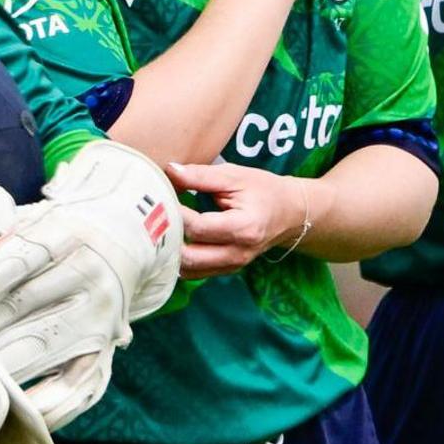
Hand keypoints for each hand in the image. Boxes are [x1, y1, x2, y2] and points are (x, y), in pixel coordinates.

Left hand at [0, 141, 182, 423]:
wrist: (126, 238)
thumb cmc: (56, 233)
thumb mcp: (28, 221)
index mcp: (65, 234)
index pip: (21, 259)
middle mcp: (89, 275)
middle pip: (25, 306)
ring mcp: (100, 317)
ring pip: (43, 346)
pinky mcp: (106, 352)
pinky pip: (76, 388)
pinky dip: (44, 404)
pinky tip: (10, 411)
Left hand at [167, 161, 322, 276]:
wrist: (291, 212)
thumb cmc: (263, 190)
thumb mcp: (235, 176)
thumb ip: (200, 175)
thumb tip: (169, 171)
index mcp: (244, 228)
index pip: (198, 228)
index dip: (174, 214)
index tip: (161, 198)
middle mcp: (239, 253)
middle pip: (189, 257)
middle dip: (168, 238)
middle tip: (153, 218)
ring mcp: (233, 265)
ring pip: (188, 270)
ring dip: (171, 252)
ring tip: (160, 229)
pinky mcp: (226, 270)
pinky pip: (195, 273)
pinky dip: (179, 260)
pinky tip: (172, 241)